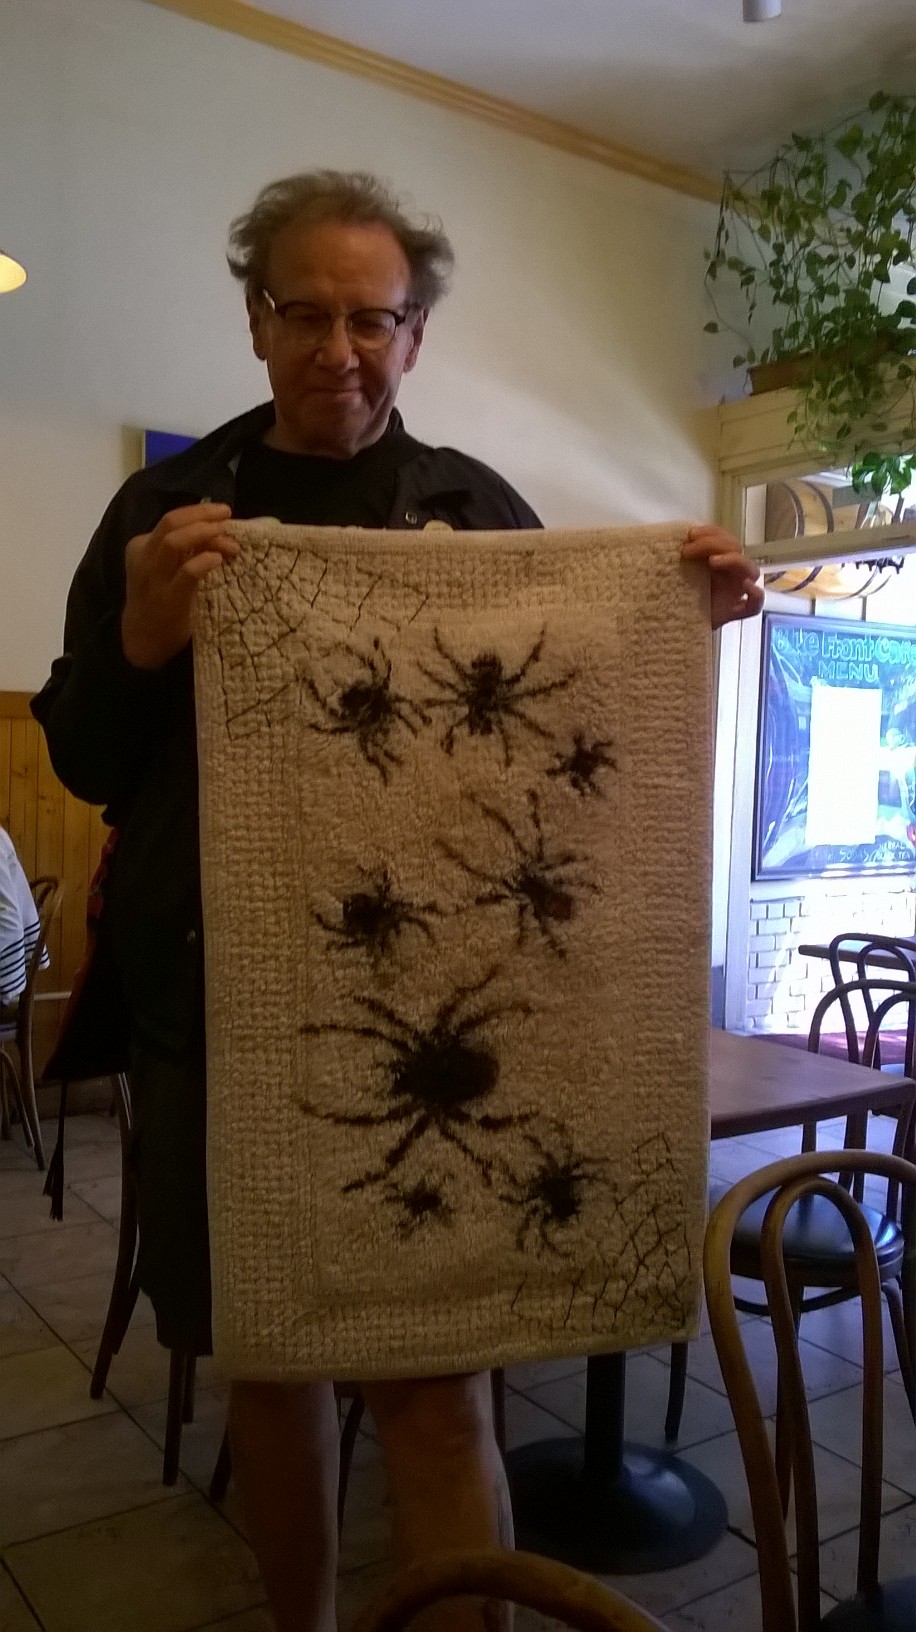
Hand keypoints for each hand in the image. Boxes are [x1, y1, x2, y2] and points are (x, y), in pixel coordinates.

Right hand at [121, 504, 237, 668]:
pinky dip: (204, 561)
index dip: (199, 512)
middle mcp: (144, 557)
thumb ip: (186, 549)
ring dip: (204, 534)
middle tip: (226, 517)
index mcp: (142, 546)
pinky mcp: (168, 600)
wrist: (144, 639)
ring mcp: (154, 579)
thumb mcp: (166, 568)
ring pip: (174, 542)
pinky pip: (186, 573)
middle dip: (202, 515)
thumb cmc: (161, 599)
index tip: (222, 512)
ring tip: (228, 541)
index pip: (172, 519)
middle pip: (171, 523)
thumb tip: (220, 530)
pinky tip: (218, 559)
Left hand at [681, 525, 764, 630]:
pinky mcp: (735, 612)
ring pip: (750, 570)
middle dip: (712, 543)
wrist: (670, 622)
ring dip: (733, 560)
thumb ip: (680, 555)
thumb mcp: (674, 570)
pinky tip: (746, 586)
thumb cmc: (673, 594)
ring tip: (711, 561)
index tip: (690, 535)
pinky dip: (756, 595)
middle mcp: (730, 573)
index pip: (723, 538)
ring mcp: (735, 592)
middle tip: (687, 551)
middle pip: (736, 549)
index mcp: (718, 559)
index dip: (711, 532)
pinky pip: (755, 605)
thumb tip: (672, 537)